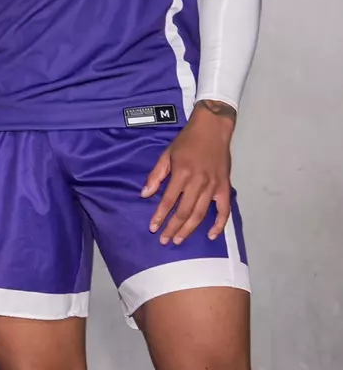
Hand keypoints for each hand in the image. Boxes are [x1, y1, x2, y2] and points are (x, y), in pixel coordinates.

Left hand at [143, 103, 235, 244]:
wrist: (213, 129)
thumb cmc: (186, 141)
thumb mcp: (166, 155)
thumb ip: (155, 175)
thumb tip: (145, 194)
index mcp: (182, 174)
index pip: (168, 201)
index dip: (160, 216)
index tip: (153, 228)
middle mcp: (198, 183)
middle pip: (184, 212)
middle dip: (172, 228)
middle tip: (164, 240)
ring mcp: (213, 186)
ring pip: (200, 214)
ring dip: (189, 229)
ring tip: (178, 240)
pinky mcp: (225, 187)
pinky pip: (224, 210)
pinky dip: (219, 224)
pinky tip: (211, 235)